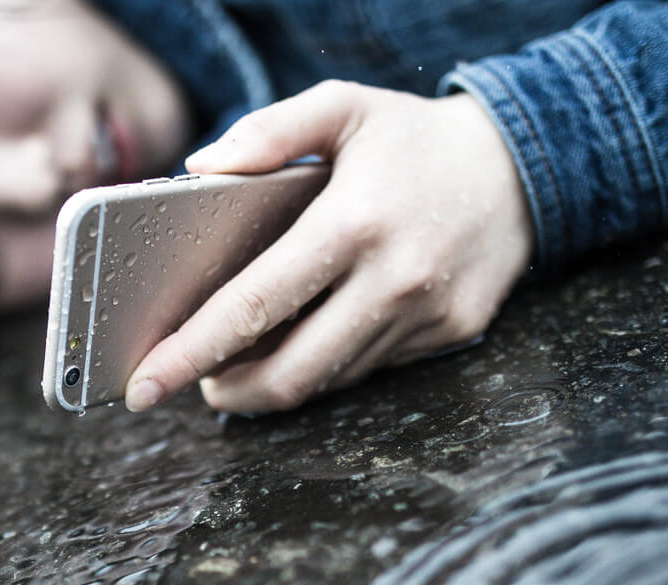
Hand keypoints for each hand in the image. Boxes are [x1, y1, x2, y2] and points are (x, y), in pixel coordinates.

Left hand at [124, 80, 534, 413]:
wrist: (523, 165)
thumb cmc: (414, 138)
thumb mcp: (342, 108)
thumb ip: (268, 132)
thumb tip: (198, 170)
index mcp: (353, 223)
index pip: (252, 306)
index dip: (191, 352)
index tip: (145, 383)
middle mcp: (392, 280)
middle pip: (289, 372)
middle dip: (228, 392)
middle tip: (198, 384)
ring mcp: (425, 317)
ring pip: (328, 380)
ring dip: (274, 384)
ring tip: (240, 366)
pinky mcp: (450, 336)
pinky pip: (369, 369)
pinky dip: (326, 367)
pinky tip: (304, 345)